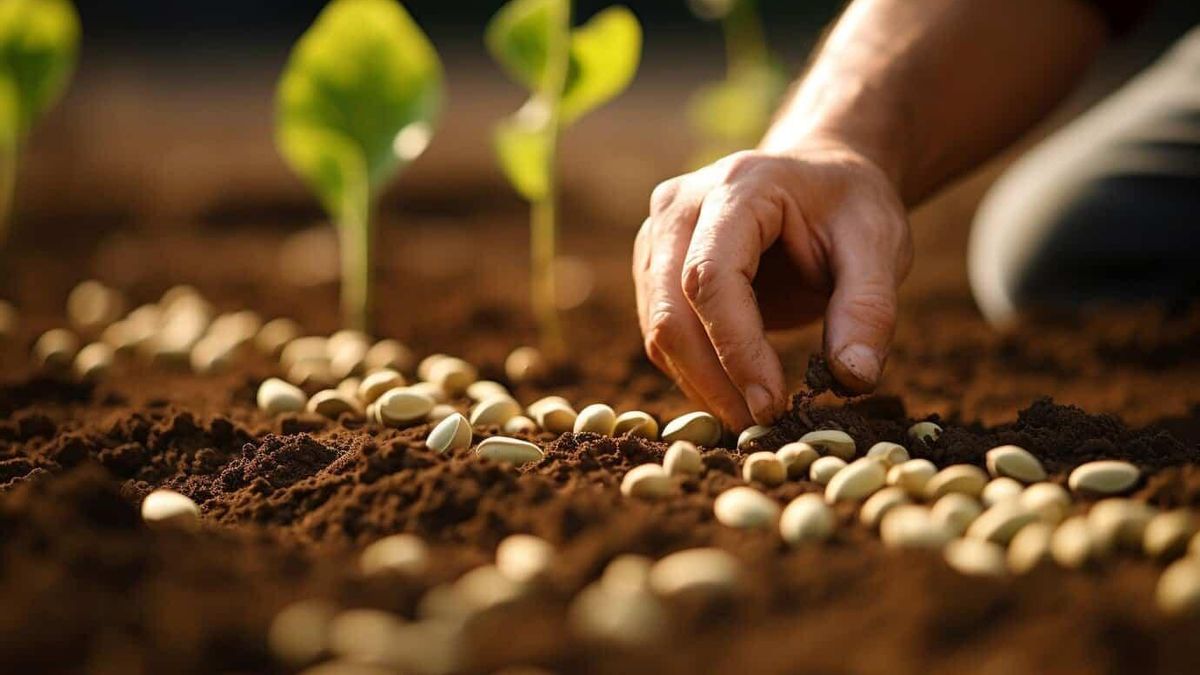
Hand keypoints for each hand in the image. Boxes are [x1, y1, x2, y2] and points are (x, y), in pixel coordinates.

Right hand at [633, 141, 911, 429]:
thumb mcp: (881, 245)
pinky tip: (736, 393)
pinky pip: (660, 335)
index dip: (736, 348)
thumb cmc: (849, 208)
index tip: (772, 405)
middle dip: (711, 379)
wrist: (819, 180)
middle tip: (760, 427)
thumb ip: (869, 308)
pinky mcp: (652, 269)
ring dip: (700, 384)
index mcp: (737, 187)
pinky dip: (695, 374)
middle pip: (669, 309)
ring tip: (754, 417)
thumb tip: (852, 380)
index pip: (711, 276)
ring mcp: (656, 237)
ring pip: (658, 330)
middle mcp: (678, 206)